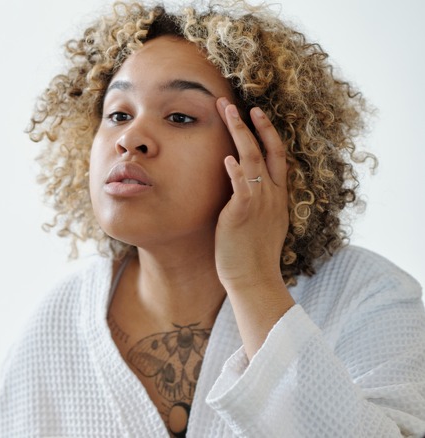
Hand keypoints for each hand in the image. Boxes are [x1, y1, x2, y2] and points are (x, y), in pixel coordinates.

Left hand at [214, 97, 288, 290]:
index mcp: (278, 196)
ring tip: (226, 112)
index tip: (256, 113)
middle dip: (253, 124)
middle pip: (268, 150)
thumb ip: (254, 202)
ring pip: (254, 159)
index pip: (277, 156)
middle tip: (237, 104)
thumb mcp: (259, 223)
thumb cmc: (251, 254)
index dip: (268, 133)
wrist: (254, 279)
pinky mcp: (244, 213)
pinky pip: (242, 186)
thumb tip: (242, 188)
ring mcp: (261, 202)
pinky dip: (235, 170)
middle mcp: (274, 195)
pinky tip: (227, 156)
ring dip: (240, 133)